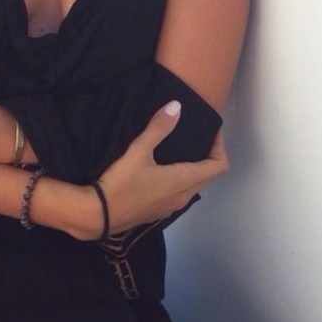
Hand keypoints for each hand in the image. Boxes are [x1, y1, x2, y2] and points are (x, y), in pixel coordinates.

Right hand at [94, 101, 229, 237]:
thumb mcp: (138, 151)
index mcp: (184, 180)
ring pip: (194, 186)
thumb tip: (177, 106)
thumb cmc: (122, 182)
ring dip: (194, 169)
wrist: (101, 215)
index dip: (220, 147)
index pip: (219, 166)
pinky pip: (180, 194)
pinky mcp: (160, 212)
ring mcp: (172, 207)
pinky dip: (181, 180)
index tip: (212, 132)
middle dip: (208, 156)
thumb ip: (158, 128)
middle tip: (197, 137)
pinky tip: (163, 171)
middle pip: (208, 176)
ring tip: (180, 151)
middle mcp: (184, 196)